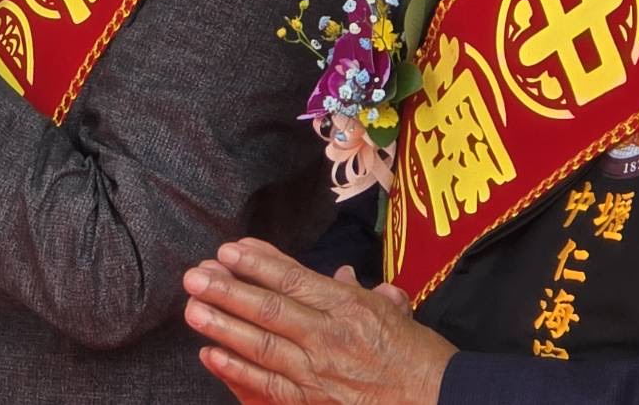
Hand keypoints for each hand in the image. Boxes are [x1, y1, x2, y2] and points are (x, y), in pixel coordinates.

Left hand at [182, 238, 453, 404]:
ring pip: (262, 346)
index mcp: (351, 308)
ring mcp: (321, 374)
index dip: (258, 264)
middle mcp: (332, 337)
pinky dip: (237, 370)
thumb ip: (361, 293)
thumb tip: (339, 275)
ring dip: (222, 327)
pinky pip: (269, 385)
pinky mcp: (315, 403)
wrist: (446, 404)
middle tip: (193, 276)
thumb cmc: (421, 359)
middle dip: (227, 291)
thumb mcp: (396, 315)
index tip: (228, 250)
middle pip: (269, 309)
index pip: (294, 280)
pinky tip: (211, 355)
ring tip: (192, 310)